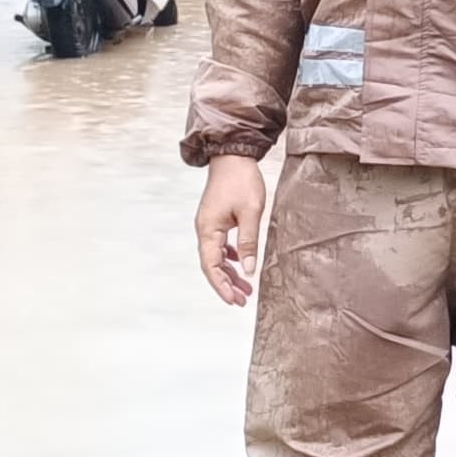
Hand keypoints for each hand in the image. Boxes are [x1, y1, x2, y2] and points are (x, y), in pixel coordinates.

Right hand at [196, 154, 267, 305]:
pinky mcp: (216, 219)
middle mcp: (204, 229)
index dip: (221, 286)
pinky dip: (230, 258)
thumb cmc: (241, 180)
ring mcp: (209, 225)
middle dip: (226, 284)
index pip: (211, 266)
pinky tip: (242, 264)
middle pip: (212, 265)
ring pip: (216, 257)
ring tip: (245, 288)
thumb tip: (249, 270)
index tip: (234, 301)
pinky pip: (220, 246)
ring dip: (229, 273)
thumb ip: (249, 242)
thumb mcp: (250, 212)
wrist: (233, 155)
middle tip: (243, 300)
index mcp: (208, 229)